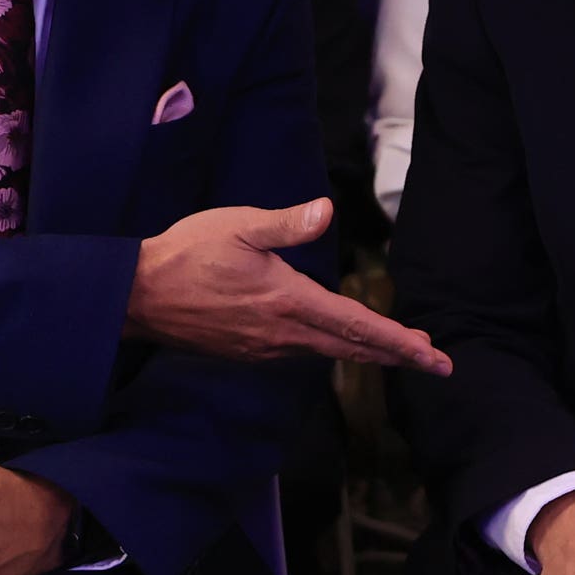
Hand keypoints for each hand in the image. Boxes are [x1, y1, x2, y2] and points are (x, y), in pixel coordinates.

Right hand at [126, 198, 448, 373]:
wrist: (137, 296)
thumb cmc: (188, 254)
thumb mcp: (238, 226)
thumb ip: (285, 224)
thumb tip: (325, 212)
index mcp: (289, 302)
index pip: (358, 326)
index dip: (400, 341)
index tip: (434, 355)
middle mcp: (284, 334)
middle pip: (353, 347)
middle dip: (398, 354)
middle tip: (437, 362)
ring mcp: (266, 347)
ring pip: (330, 352)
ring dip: (368, 352)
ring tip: (399, 349)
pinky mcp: (249, 350)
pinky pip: (303, 352)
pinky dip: (334, 349)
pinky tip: (341, 343)